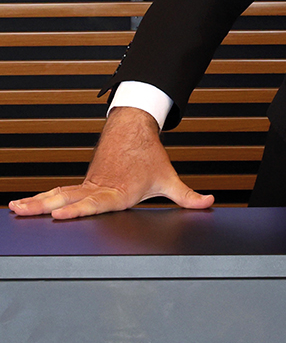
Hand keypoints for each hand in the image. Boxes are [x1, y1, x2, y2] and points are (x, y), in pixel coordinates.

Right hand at [8, 106, 213, 219]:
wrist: (134, 128)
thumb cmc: (149, 155)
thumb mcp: (169, 178)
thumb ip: (187, 196)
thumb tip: (209, 202)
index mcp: (120, 191)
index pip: (97, 203)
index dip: (79, 210)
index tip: (60, 215)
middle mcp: (100, 188)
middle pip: (71, 199)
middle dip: (47, 207)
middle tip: (28, 213)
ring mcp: (88, 184)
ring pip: (60, 194)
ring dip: (37, 202)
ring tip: (16, 209)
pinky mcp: (82, 182)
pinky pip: (58, 191)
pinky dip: (40, 198)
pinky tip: (22, 206)